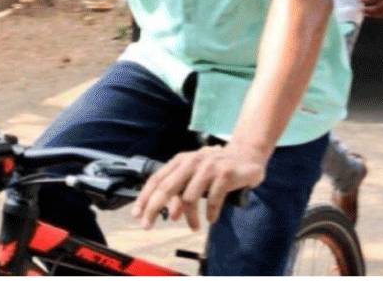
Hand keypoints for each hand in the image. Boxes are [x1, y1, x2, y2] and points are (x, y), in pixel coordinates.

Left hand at [130, 143, 265, 230]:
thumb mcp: (195, 177)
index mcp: (180, 161)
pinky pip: (212, 200)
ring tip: (194, 228)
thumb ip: (181, 193)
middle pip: (166, 188)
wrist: (246, 155)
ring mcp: (208, 168)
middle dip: (154, 208)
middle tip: (148, 226)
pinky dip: (210, 213)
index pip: (156, 179)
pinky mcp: (225, 175)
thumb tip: (171, 215)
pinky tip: (210, 219)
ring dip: (190, 217)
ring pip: (189, 198)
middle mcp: (191, 162)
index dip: (144, 197)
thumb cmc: (216, 168)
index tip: (136, 214)